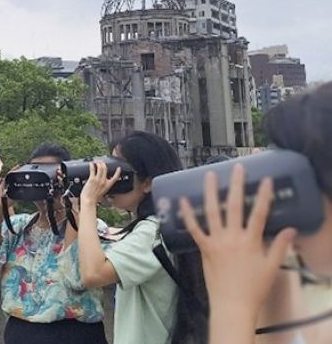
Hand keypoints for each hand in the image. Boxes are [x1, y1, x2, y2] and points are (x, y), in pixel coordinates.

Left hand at [80, 162, 120, 205]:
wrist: (89, 201)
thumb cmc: (93, 199)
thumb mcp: (102, 193)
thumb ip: (103, 188)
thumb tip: (102, 185)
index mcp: (107, 186)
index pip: (115, 178)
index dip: (118, 172)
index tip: (119, 168)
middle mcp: (104, 182)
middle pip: (106, 169)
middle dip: (103, 164)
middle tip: (101, 162)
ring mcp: (98, 180)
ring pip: (100, 168)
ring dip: (98, 163)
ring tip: (96, 162)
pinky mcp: (92, 179)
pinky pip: (93, 170)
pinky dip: (92, 166)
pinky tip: (91, 164)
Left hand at [179, 165, 295, 319]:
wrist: (232, 305)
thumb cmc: (254, 288)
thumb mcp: (272, 267)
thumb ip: (281, 247)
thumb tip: (291, 229)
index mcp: (251, 241)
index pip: (259, 213)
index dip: (263, 195)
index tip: (266, 179)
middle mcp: (232, 238)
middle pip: (234, 206)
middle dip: (236, 185)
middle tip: (237, 167)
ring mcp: (216, 242)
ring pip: (212, 212)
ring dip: (210, 192)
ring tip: (209, 175)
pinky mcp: (204, 249)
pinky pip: (194, 229)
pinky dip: (187, 215)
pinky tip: (182, 201)